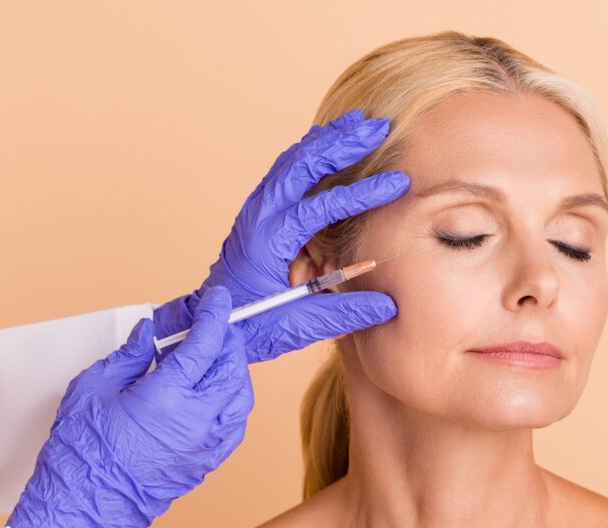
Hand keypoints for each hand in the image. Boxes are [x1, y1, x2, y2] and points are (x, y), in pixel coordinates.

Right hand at [6, 287, 251, 527]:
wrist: (80, 509)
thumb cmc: (80, 451)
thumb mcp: (93, 387)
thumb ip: (129, 355)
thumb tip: (149, 334)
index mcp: (168, 395)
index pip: (206, 343)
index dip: (214, 315)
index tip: (218, 300)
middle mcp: (197, 420)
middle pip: (232, 367)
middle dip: (227, 340)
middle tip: (213, 326)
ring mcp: (206, 446)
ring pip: (241, 397)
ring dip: (234, 370)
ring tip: (215, 357)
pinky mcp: (206, 465)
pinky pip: (234, 425)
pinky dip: (233, 402)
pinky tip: (216, 394)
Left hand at [153, 109, 408, 362]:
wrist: (210, 323)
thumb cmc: (249, 326)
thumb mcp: (298, 325)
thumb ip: (344, 313)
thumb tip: (389, 306)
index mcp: (268, 240)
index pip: (321, 205)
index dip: (362, 193)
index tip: (397, 183)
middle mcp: (260, 215)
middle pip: (303, 164)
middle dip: (343, 143)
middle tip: (379, 128)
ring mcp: (257, 209)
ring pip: (294, 159)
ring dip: (327, 139)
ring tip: (359, 121)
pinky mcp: (260, 211)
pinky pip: (287, 168)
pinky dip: (312, 150)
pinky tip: (330, 141)